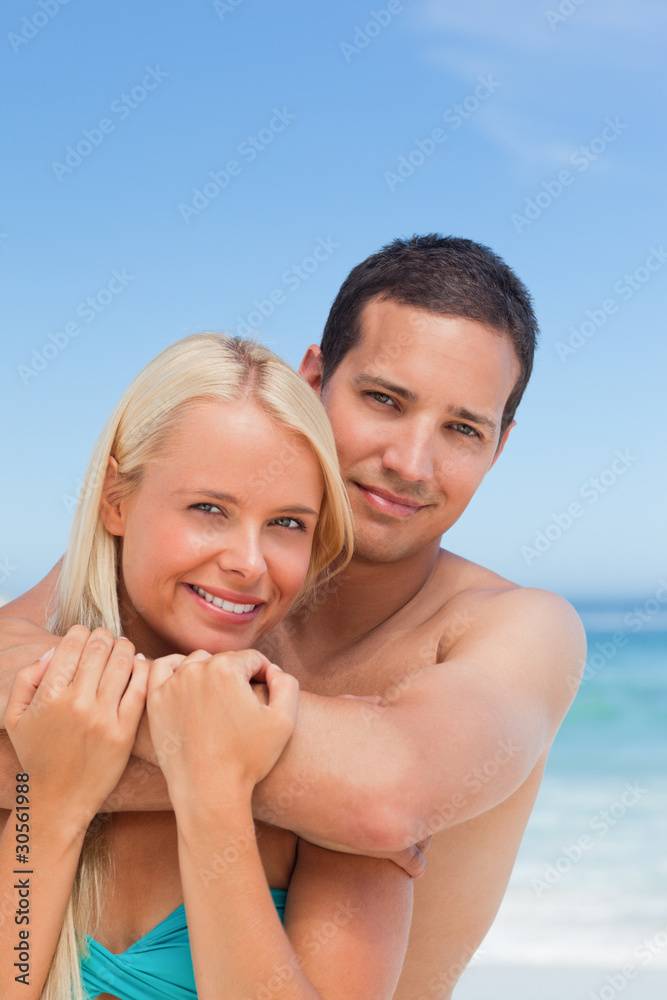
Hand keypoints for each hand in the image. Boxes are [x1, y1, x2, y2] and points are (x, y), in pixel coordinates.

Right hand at [4, 625, 148, 831]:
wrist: (58, 800)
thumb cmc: (36, 754)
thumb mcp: (14, 716)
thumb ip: (26, 678)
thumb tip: (53, 652)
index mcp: (49, 695)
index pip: (72, 644)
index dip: (80, 632)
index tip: (84, 636)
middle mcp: (77, 703)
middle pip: (99, 647)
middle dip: (104, 636)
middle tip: (106, 639)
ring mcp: (103, 718)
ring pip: (122, 662)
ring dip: (124, 647)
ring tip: (122, 648)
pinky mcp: (124, 732)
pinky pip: (140, 688)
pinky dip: (141, 669)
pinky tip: (138, 665)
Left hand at [147, 648, 298, 799]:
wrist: (209, 792)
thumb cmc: (248, 758)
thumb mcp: (284, 720)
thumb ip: (286, 683)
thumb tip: (272, 669)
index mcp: (226, 668)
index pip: (253, 659)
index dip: (265, 675)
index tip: (267, 696)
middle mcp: (196, 670)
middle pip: (225, 660)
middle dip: (238, 676)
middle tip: (243, 704)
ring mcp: (171, 685)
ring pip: (196, 663)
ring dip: (209, 673)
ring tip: (219, 698)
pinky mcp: (155, 701)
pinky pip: (161, 670)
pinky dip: (174, 669)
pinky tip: (186, 682)